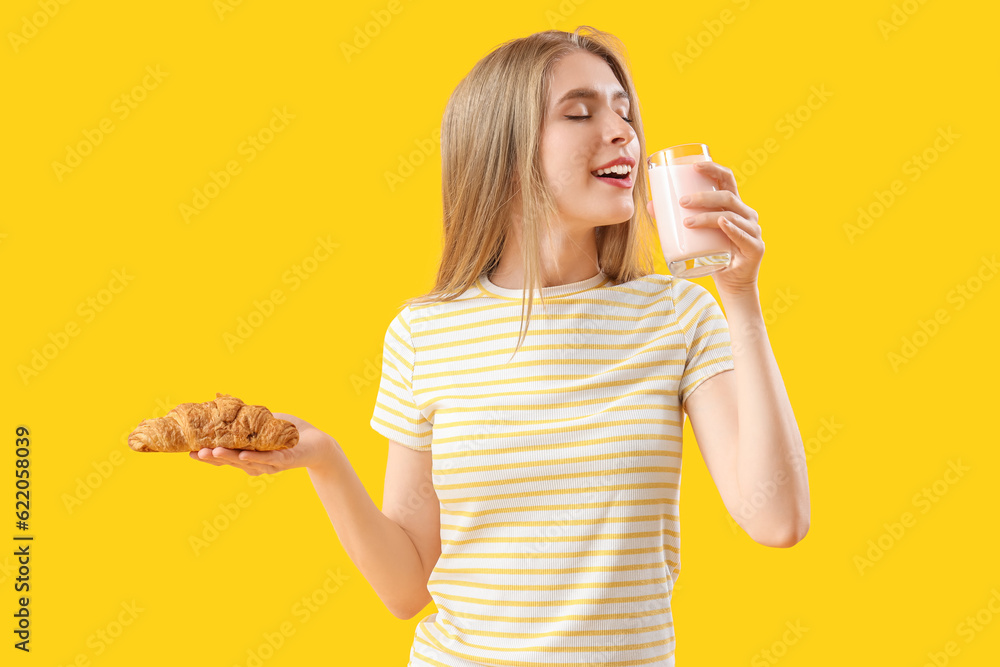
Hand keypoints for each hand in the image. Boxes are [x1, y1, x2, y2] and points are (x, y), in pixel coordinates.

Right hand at [188, 412, 336, 475]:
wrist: (316, 441)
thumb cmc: (286, 433)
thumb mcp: (260, 421)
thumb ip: (241, 416)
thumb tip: (219, 398)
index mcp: (248, 457)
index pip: (224, 458)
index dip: (207, 457)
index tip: (189, 452)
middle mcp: (256, 464)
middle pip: (231, 462)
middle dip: (212, 458)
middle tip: (195, 453)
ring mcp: (270, 464)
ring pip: (246, 462)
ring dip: (229, 458)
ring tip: (212, 452)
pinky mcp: (285, 460)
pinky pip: (269, 459)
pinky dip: (255, 458)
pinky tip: (244, 455)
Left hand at [646, 161, 763, 296]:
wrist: (732, 285)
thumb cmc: (712, 255)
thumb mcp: (696, 234)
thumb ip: (677, 218)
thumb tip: (650, 205)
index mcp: (735, 206)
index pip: (728, 180)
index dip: (713, 169)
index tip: (694, 166)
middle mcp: (747, 215)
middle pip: (726, 197)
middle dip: (702, 197)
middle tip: (681, 201)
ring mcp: (753, 231)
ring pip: (730, 216)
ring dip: (707, 216)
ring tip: (687, 221)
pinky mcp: (755, 248)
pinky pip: (743, 236)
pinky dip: (732, 229)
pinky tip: (722, 224)